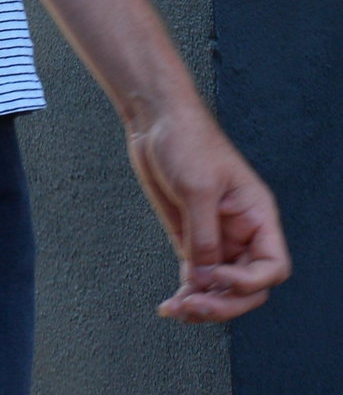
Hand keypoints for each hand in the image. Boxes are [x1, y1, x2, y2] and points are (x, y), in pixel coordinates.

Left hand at [124, 100, 289, 321]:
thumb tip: (205, 280)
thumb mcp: (197, 189)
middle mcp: (240, 231)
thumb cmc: (186, 138)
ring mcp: (215, 236)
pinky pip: (197, 276)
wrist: (154, 117)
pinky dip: (188, 292)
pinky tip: (172, 304)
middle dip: (224, 301)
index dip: (251, 282)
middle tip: (195, 306)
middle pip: (247, 285)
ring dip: (203, 303)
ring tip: (177, 310)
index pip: (272, 265)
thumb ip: (204, 237)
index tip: (221, 279)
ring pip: (221, 286)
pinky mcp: (190, 236)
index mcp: (256, 215)